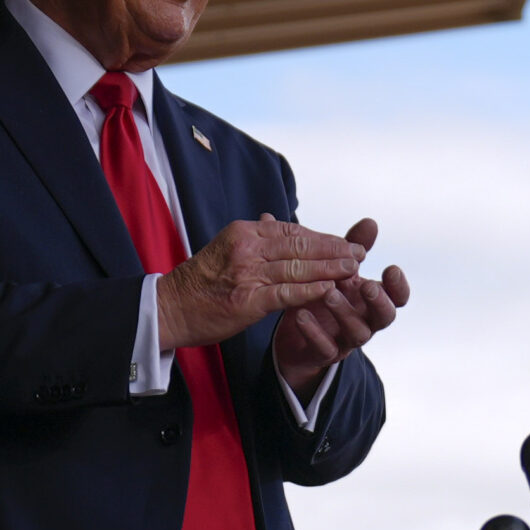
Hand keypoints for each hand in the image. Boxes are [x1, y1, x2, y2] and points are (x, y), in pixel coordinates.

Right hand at [156, 215, 357, 350]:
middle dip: (334, 249)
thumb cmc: (202, 282)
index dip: (322, 237)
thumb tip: (278, 221)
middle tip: (360, 253)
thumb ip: (256, 239)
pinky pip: (287, 293)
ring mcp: (247, 273)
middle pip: (300, 246)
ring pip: (298, 267)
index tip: (346, 241)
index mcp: (244, 232)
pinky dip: (311, 291)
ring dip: (330, 268)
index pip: (292, 231)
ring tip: (354, 269)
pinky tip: (331, 290)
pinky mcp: (248, 300)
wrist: (170, 308)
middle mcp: (247, 248)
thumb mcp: (227, 249)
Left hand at [271, 216, 408, 395]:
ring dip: (345, 313)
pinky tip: (300, 314)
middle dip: (379, 301)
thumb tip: (371, 221)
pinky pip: (325, 348)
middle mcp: (366, 320)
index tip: (391, 268)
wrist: (295, 335)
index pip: (398, 296)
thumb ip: (352, 248)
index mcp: (371, 299)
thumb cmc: (323, 295)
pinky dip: (314, 332)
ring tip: (327, 293)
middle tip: (366, 286)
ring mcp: (346, 339)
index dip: (399, 286)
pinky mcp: (324, 354)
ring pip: (358, 333)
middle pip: (386, 317)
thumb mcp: (336, 270)